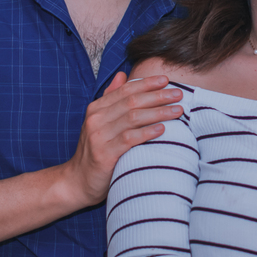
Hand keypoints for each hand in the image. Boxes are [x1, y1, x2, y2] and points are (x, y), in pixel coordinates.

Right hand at [64, 73, 183, 206]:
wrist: (78, 181)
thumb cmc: (96, 151)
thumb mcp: (100, 122)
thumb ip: (111, 99)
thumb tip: (122, 75)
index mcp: (96, 108)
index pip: (125, 90)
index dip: (146, 83)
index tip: (166, 79)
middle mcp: (96, 119)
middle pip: (132, 101)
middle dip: (158, 96)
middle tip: (178, 94)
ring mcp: (99, 136)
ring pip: (133, 118)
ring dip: (158, 112)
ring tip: (177, 110)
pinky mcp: (105, 154)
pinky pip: (129, 139)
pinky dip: (147, 132)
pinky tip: (162, 129)